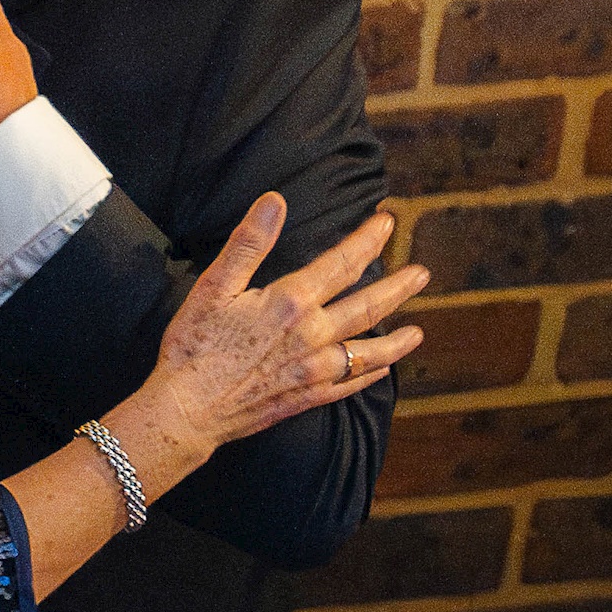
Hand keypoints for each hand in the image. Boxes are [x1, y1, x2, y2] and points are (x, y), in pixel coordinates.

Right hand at [107, 195, 423, 492]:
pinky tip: (381, 371)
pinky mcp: (306, 398)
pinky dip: (369, 375)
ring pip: (368, 352)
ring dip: (396, 340)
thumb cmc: (194, 345)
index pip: (341, 264)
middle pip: (367, 306)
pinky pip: (349, 385)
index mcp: (292, 302)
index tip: (387, 223)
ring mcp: (314, 370)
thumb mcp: (214, 286)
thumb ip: (249, 242)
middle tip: (422, 274)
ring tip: (418, 332)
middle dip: (398, 287)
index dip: (367, 241)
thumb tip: (275, 201)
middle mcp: (312, 335)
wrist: (188, 410)